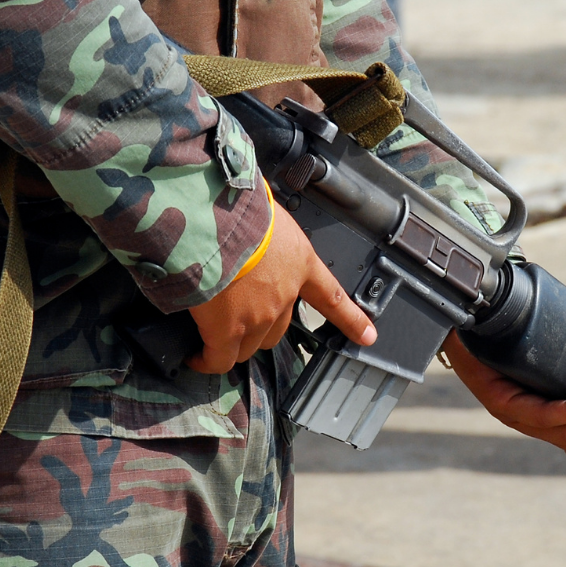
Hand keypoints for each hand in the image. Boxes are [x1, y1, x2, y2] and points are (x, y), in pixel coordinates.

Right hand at [186, 202, 375, 372]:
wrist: (212, 220)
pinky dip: (207, 361)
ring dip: (233, 343)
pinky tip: (197, 358)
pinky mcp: (225, 330)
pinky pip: (219, 358)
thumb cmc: (233, 204)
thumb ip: (261, 232)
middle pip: (278, 329)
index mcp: (300, 262)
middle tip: (235, 317)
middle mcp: (284, 295)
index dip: (350, 319)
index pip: (331, 297)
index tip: (368, 336)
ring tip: (210, 337)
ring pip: (249, 345)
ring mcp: (257, 316)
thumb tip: (240, 231)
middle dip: (259, 327)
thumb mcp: (263, 212)